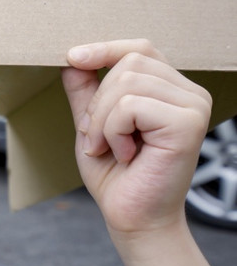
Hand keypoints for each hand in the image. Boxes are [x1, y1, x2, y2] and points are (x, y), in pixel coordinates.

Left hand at [62, 39, 211, 235]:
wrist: (132, 216)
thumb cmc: (116, 175)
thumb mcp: (92, 124)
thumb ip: (86, 91)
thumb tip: (72, 58)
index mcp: (170, 89)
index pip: (140, 49)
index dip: (104, 49)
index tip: (72, 57)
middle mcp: (189, 93)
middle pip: (128, 63)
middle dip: (97, 102)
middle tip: (96, 138)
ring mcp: (193, 106)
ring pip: (126, 82)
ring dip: (102, 121)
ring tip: (109, 148)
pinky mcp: (188, 122)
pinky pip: (130, 106)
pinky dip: (113, 131)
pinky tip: (125, 154)